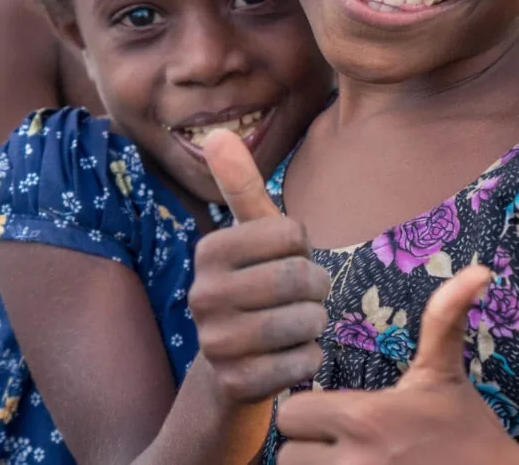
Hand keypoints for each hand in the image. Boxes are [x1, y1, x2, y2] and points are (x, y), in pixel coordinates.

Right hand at [188, 131, 332, 404]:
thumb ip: (241, 187)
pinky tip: (289, 358)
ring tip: (295, 327)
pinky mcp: (236, 385)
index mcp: (209, 251)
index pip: (293, 233)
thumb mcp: (250, 240)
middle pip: (300, 277)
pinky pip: (305, 362)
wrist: (228, 370)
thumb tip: (217, 133)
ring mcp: (216, 343)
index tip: (285, 262)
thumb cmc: (253, 291)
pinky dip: (310, 359)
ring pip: (306, 320)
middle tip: (303, 298)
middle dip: (316, 289)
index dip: (304, 249)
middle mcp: (203, 295)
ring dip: (314, 325)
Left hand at [276, 265, 518, 464]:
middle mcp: (354, 461)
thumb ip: (445, 319)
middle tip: (334, 444)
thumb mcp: (445, 375)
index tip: (330, 414)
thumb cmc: (466, 430)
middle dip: (307, 449)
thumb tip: (478, 269)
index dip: (306, 414)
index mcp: (365, 418)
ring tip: (340, 461)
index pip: (291, 414)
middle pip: (286, 455)